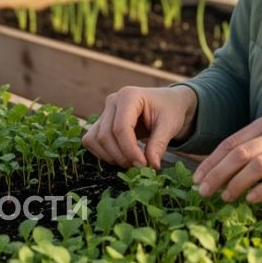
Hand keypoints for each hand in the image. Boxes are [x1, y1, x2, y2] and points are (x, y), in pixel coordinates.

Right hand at [82, 85, 197, 169]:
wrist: (167, 103)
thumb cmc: (169, 110)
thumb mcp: (169, 125)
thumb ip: (159, 144)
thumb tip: (151, 166)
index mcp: (129, 96)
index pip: (121, 128)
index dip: (130, 150)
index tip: (144, 164)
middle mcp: (112, 101)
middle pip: (105, 135)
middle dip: (121, 156)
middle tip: (140, 166)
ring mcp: (104, 111)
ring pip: (94, 139)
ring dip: (110, 157)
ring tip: (131, 162)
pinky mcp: (101, 122)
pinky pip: (92, 141)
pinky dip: (103, 154)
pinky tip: (122, 157)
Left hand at [192, 113, 261, 202]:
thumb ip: (254, 146)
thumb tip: (220, 167)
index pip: (232, 142)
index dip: (212, 161)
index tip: (197, 178)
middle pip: (240, 154)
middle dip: (218, 174)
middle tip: (203, 191)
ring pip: (257, 166)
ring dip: (237, 183)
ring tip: (225, 197)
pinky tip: (251, 199)